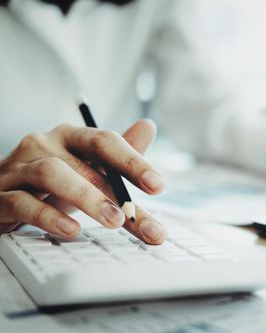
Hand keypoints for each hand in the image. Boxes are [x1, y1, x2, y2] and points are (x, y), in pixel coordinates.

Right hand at [0, 120, 166, 243]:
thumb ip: (118, 157)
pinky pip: (23, 202)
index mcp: (71, 137)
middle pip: (84, 161)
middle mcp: (44, 144)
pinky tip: (72, 230)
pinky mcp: (0, 195)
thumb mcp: (87, 172)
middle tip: (137, 215)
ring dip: (87, 199)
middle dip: (116, 191)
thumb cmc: (51, 185)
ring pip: (52, 174)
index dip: (134, 161)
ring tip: (113, 222)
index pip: (105, 141)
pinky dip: (49, 217)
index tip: (159, 186)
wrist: (0, 197)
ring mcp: (19, 168)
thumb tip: (149, 126)